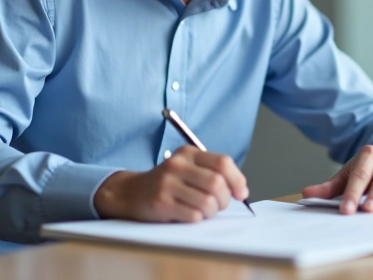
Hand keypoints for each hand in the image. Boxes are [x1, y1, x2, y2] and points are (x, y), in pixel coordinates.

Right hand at [93, 146, 248, 221]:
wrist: (131, 193)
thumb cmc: (167, 184)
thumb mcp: (188, 169)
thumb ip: (213, 173)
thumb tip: (241, 191)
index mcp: (188, 153)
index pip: (223, 162)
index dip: (237, 180)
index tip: (240, 193)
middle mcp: (178, 165)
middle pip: (217, 183)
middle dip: (224, 200)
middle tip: (218, 206)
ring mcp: (168, 183)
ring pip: (207, 202)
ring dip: (210, 212)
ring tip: (202, 211)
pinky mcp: (161, 202)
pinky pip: (193, 216)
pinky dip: (196, 219)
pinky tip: (187, 214)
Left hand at [301, 145, 372, 214]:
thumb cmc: (372, 170)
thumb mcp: (351, 175)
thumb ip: (330, 187)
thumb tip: (306, 193)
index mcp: (366, 155)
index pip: (357, 176)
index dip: (350, 194)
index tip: (345, 210)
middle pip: (372, 177)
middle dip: (365, 195)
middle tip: (361, 211)